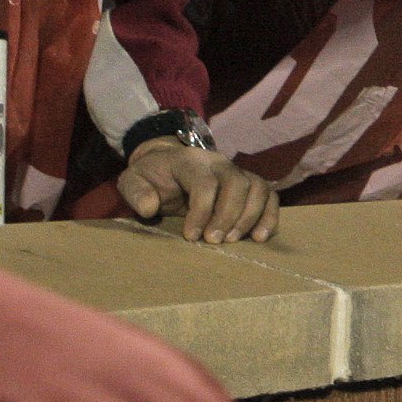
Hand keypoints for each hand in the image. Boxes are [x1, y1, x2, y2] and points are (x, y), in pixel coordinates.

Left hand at [118, 140, 277, 244]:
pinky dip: (270, 216)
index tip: (191, 236)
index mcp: (191, 160)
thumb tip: (150, 207)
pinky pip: (270, 196)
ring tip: (235, 240)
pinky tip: (259, 237)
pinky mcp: (249, 185)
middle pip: (237, 183)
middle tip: (214, 242)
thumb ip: (136, 192)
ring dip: (250, 217)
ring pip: (258, 188)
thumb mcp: (132, 180)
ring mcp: (237, 172)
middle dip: (228, 215)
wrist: (166, 165)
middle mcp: (219, 162)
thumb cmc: (151, 177)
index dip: (201, 211)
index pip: (205, 182)